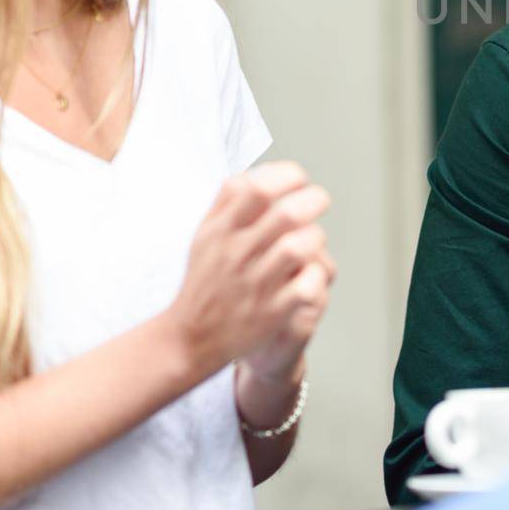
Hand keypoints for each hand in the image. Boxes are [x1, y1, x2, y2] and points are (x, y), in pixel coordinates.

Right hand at [166, 162, 334, 377]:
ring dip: (315, 237)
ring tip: (312, 239)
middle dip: (313, 200)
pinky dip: (315, 275)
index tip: (298, 179)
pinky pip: (306, 286)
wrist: (190, 338)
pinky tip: (310, 273)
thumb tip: (256, 171)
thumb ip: (227, 200)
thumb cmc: (204, 280)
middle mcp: (238, 255)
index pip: (257, 188)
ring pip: (299, 248)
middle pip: (286, 215)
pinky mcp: (272, 312)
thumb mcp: (205, 234)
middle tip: (318, 201)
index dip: (287, 175)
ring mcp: (256, 284)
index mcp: (222, 231)